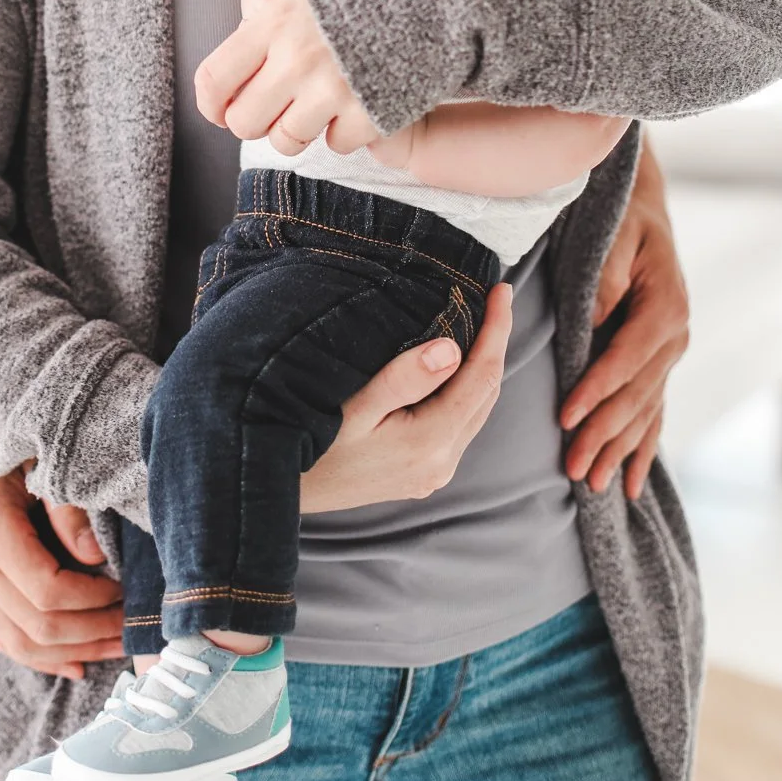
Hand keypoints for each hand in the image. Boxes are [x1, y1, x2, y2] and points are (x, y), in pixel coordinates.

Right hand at [0, 423, 123, 678]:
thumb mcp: (35, 452)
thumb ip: (65, 502)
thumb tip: (96, 557)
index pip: (47, 591)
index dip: (93, 600)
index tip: (126, 590)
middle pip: (35, 626)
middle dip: (90, 633)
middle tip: (133, 628)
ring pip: (17, 642)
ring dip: (71, 652)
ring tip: (115, 648)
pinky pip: (3, 636)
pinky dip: (41, 657)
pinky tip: (75, 662)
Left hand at [195, 0, 378, 155]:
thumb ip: (266, 19)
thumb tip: (232, 47)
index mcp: (273, 23)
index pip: (214, 78)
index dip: (210, 104)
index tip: (219, 111)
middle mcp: (296, 58)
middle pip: (245, 122)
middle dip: (256, 121)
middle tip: (277, 108)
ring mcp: (332, 89)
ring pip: (286, 141)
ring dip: (299, 130)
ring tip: (318, 105)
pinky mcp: (368, 113)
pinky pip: (336, 145)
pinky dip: (344, 131)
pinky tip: (356, 103)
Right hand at [302, 285, 512, 510]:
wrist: (280, 490)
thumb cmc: (310, 444)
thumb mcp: (353, 405)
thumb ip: (404, 378)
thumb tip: (453, 349)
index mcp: (430, 443)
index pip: (482, 376)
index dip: (496, 330)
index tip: (501, 290)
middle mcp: (441, 463)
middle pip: (487, 393)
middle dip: (494, 343)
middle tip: (494, 298)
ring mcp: (433, 473)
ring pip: (476, 410)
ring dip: (481, 367)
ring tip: (480, 324)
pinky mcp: (422, 475)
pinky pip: (460, 425)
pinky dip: (465, 390)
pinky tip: (453, 368)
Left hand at [559, 140, 687, 500]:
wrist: (644, 207)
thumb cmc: (622, 219)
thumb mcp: (616, 237)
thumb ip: (606, 280)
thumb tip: (595, 322)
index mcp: (665, 309)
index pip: (625, 360)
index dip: (596, 391)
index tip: (566, 417)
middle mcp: (675, 338)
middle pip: (636, 397)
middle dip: (603, 435)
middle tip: (572, 467)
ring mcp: (671, 354)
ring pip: (645, 412)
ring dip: (618, 450)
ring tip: (593, 484)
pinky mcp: (660, 362)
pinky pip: (653, 412)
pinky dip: (641, 448)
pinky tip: (629, 483)